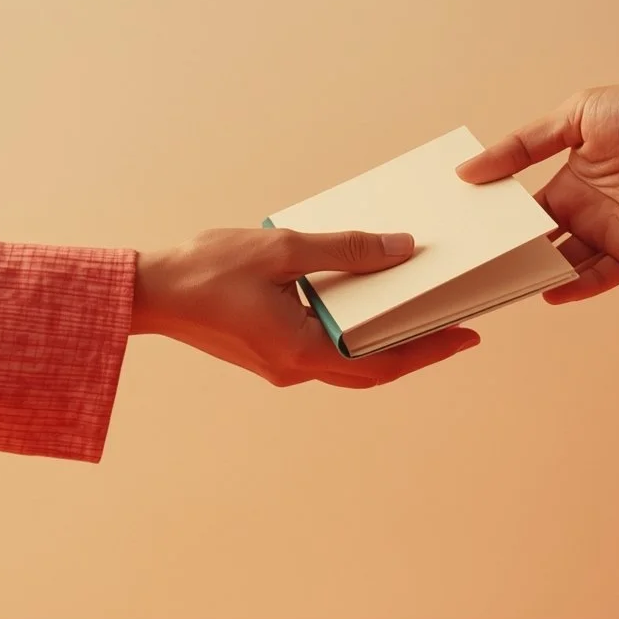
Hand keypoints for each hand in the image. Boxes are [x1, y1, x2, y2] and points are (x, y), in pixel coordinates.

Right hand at [131, 226, 479, 385]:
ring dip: (383, 340)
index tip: (468, 336)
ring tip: (415, 308)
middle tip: (455, 325)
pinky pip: (323, 346)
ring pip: (348, 360)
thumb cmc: (209, 269)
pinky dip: (350, 330)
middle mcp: (296, 369)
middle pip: (372, 369)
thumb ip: (347, 250)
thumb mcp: (286, 250)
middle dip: (417, 348)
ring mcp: (281, 365)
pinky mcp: (269, 352)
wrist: (150, 291)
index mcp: (304, 352)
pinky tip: (360, 298)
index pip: (385, 363)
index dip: (431, 351)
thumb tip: (402, 249)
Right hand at [458, 76, 618, 302]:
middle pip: (540, 245)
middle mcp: (588, 213)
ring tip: (500, 285)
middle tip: (472, 270)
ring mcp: (613, 235)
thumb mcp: (576, 116)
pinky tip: (548, 291)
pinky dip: (575, 288)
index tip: (462, 234)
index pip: (524, 212)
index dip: (497, 223)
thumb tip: (468, 170)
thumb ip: (522, 145)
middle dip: (510, 258)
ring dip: (537, 276)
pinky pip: (601, 278)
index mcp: (570, 182)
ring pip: (565, 265)